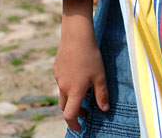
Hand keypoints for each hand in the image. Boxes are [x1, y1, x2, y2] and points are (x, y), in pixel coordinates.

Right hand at [54, 0, 109, 131]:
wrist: (76, 35)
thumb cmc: (90, 55)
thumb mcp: (100, 75)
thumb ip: (101, 94)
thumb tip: (105, 110)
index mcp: (75, 91)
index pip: (70, 115)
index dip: (74, 124)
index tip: (80, 127)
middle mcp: (63, 87)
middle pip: (64, 107)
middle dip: (74, 112)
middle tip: (86, 110)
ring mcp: (58, 77)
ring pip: (63, 93)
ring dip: (72, 96)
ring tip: (86, 88)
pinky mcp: (56, 68)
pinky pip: (61, 80)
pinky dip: (69, 84)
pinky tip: (79, 72)